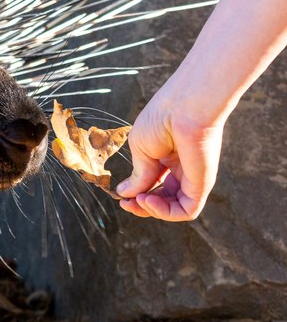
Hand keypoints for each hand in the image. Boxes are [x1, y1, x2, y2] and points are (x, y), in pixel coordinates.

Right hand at [115, 86, 223, 220]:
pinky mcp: (201, 184)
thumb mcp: (141, 149)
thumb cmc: (162, 119)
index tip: (120, 196)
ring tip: (138, 201)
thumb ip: (138, 175)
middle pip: (163, 200)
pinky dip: (165, 213)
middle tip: (127, 204)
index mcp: (167, 158)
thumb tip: (125, 193)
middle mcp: (181, 170)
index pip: (152, 186)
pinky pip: (187, 210)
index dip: (136, 194)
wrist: (183, 107)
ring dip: (152, 211)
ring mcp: (192, 178)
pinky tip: (147, 200)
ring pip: (174, 209)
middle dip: (142, 206)